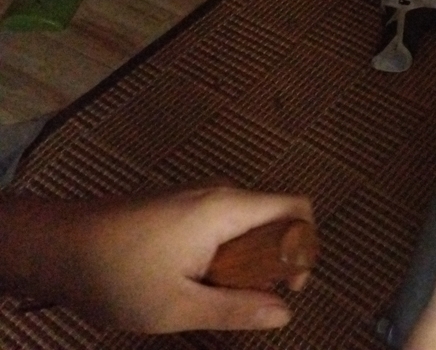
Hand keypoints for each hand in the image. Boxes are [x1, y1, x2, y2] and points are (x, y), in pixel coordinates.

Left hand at [0, 185, 312, 332]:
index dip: (306, 248)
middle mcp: (220, 196)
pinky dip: (222, 257)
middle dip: (273, 262)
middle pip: (275, 220)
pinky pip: (223, 229)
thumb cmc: (114, 272)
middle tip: (246, 299)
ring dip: (245, 264)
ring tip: (211, 295)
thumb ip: (236, 310)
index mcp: (228, 209)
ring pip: (248, 228)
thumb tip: (283, 313)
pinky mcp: (182, 211)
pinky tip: (191, 284)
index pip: (296, 208)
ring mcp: (200, 201)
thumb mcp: (179, 306)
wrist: (57, 246)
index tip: (288, 285)